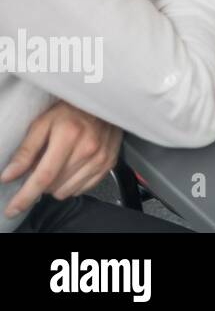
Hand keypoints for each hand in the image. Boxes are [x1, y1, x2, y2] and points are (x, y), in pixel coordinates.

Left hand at [1, 101, 122, 218]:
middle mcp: (88, 149)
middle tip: (41, 166)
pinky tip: (72, 167)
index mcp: (69, 136)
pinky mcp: (109, 163)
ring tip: (58, 164)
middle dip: (41, 184)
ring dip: (57, 184)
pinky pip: (83, 189)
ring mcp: (101, 158)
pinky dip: (72, 183)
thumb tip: (8, 175)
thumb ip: (25, 151)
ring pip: (67, 191)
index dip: (26, 195)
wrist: (104, 102)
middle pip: (54, 186)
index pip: (44, 176)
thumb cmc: (70, 111)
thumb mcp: (42, 123)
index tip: (12, 209)